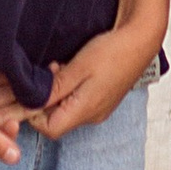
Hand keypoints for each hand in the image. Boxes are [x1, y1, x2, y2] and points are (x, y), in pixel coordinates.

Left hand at [40, 24, 155, 138]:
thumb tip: (29, 103)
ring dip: (56, 93)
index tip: (31, 91)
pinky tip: (70, 71)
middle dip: (44, 101)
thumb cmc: (112, 51)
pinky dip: (68, 90)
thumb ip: (54, 88)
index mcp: (85, 111)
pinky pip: (77, 103)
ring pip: (66, 110)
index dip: (34, 113)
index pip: (48, 129)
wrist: (141, 40)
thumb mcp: (78, 68)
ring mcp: (99, 109)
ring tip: (59, 68)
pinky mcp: (102, 100)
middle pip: (56, 121)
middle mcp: (92, 116)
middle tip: (46, 74)